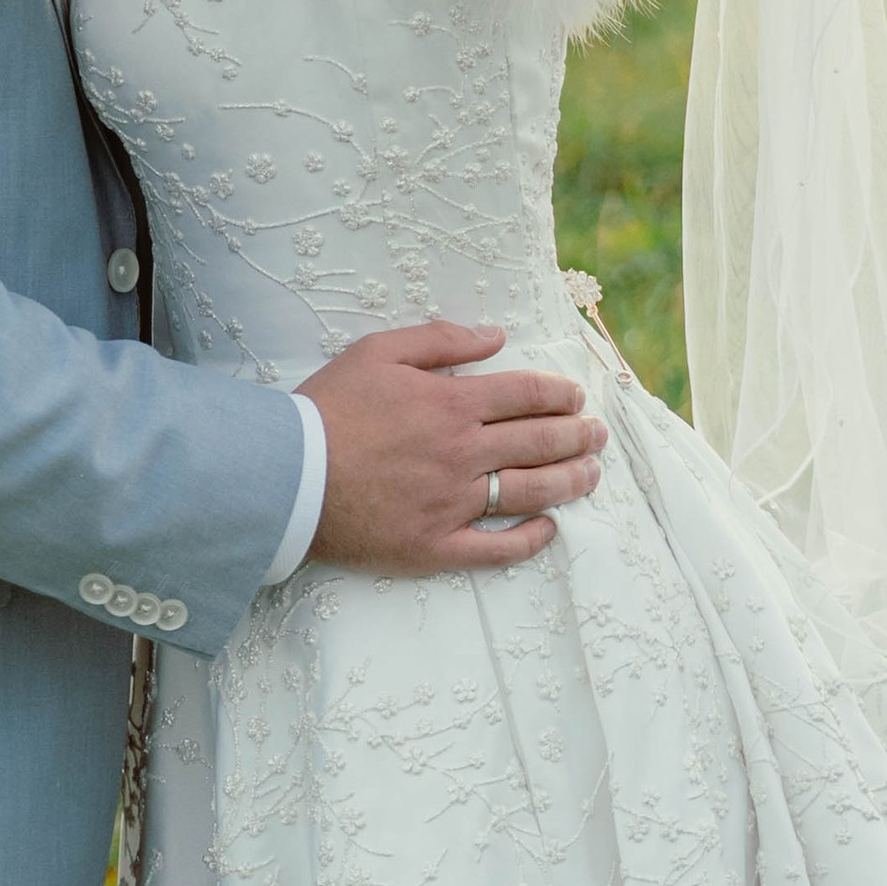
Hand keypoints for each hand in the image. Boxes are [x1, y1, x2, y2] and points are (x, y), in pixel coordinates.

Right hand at [300, 323, 605, 573]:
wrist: (288, 476)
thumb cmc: (329, 408)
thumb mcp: (377, 350)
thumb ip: (441, 339)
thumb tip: (495, 336)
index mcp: (452, 404)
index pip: (525, 396)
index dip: (559, 394)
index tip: (576, 396)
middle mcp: (462, 454)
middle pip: (538, 442)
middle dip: (577, 436)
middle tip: (598, 434)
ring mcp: (454, 504)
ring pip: (530, 493)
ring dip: (569, 482)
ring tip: (591, 475)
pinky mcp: (436, 547)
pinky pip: (496, 549)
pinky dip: (529, 540)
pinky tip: (549, 530)